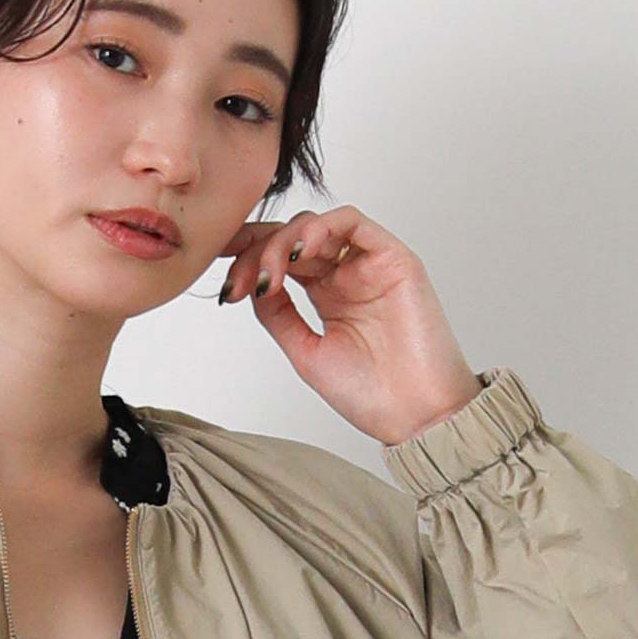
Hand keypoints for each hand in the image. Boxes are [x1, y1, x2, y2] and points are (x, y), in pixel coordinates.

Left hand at [216, 205, 483, 445]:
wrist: (415, 415)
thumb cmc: (370, 394)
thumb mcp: (305, 353)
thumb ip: (278, 316)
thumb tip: (250, 285)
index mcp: (326, 296)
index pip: (281, 260)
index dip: (248, 259)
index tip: (222, 278)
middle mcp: (345, 275)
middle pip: (291, 240)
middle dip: (256, 254)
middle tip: (238, 284)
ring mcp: (368, 264)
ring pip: (317, 227)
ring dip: (283, 242)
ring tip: (269, 275)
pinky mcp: (393, 258)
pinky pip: (353, 223)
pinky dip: (322, 227)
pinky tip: (300, 251)